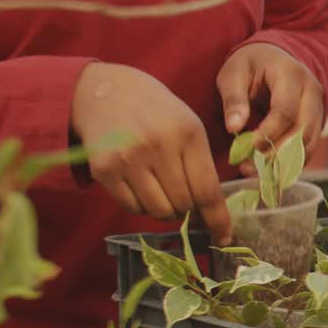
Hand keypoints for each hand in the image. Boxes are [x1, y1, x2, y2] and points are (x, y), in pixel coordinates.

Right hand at [71, 62, 230, 243]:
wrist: (105, 89)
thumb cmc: (156, 111)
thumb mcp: (188, 126)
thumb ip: (201, 165)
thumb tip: (212, 214)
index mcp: (188, 134)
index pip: (207, 191)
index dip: (218, 220)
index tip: (224, 238)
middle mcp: (158, 146)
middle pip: (183, 205)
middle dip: (187, 208)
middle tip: (180, 191)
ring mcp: (128, 158)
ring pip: (158, 211)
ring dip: (164, 209)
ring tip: (159, 187)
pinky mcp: (103, 169)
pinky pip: (132, 208)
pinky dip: (141, 206)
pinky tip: (138, 184)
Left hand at [217, 43, 324, 170]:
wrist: (273, 58)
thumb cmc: (250, 65)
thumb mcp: (234, 74)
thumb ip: (233, 100)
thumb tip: (233, 128)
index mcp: (292, 74)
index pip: (286, 110)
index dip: (269, 133)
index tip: (248, 147)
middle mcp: (312, 91)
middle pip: (303, 130)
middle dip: (278, 153)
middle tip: (252, 167)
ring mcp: (319, 108)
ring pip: (310, 143)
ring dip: (285, 162)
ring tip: (257, 171)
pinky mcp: (317, 123)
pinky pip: (309, 148)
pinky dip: (290, 162)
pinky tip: (269, 169)